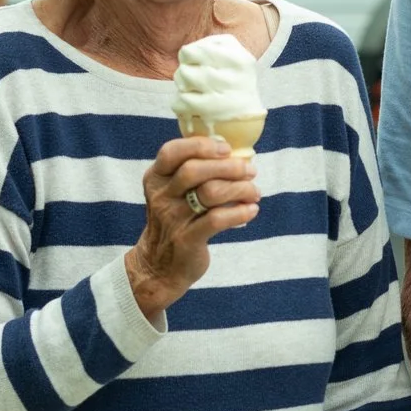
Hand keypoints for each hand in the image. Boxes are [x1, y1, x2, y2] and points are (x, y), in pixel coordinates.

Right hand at [124, 134, 259, 320]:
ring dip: (240, 188)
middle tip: (249, 170)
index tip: (226, 149)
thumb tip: (234, 154)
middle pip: (194, 170)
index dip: (201, 145)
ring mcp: (173, 219)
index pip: (172, 152)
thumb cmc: (175, 220)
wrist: (159, 265)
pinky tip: (251, 210)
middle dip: (228, 167)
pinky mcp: (187, 239)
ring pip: (210, 193)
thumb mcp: (171, 193)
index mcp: (156, 179)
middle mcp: (161, 196)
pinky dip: (240, 212)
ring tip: (254, 191)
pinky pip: (218, 220)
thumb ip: (191, 171)